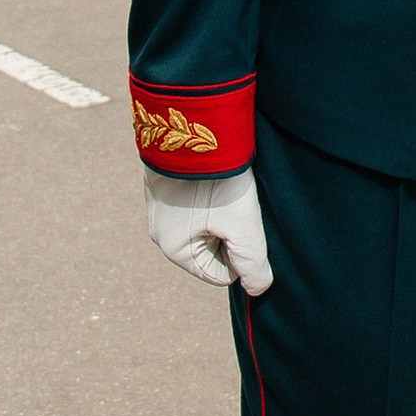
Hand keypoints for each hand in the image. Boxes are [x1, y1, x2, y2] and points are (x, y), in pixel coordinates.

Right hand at [146, 166, 272, 294]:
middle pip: (211, 249)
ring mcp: (159, 207)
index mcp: (174, 249)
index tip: (244, 224)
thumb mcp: (243, 227)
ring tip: (228, 188)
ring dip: (221, 213)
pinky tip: (217, 179)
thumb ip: (253, 265)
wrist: (194, 126)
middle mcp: (159, 232)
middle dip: (229, 232)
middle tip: (237, 203)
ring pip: (204, 225)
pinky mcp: (164, 185)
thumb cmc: (218, 181)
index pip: (219, 273)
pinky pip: (193, 204)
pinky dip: (209, 195)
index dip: (240, 254)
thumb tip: (256, 289)